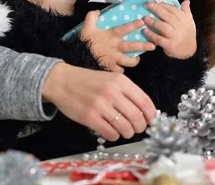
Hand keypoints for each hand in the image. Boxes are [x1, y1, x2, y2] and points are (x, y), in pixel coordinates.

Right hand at [42, 63, 156, 140]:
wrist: (62, 81)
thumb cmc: (89, 81)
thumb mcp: (111, 79)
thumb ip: (128, 92)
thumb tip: (145, 111)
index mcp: (121, 81)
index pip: (144, 102)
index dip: (151, 115)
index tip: (152, 121)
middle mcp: (112, 92)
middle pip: (137, 117)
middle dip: (141, 127)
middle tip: (138, 128)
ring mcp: (100, 106)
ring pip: (125, 127)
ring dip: (128, 133)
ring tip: (125, 131)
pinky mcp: (90, 118)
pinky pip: (110, 133)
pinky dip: (115, 136)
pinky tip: (112, 132)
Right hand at [80, 10, 155, 72]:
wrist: (77, 58)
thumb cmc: (84, 42)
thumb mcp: (86, 28)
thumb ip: (92, 17)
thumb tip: (98, 11)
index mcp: (111, 36)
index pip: (125, 29)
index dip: (135, 25)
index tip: (144, 22)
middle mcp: (115, 47)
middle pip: (132, 47)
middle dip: (144, 46)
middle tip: (153, 45)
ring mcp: (114, 59)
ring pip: (129, 61)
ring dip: (135, 60)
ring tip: (138, 59)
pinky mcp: (110, 68)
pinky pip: (120, 70)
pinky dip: (122, 70)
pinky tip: (123, 68)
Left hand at [142, 0, 196, 58]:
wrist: (189, 51)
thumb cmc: (187, 34)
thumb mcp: (189, 21)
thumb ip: (186, 10)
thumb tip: (186, 0)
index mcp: (185, 19)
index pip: (174, 10)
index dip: (164, 5)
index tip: (155, 2)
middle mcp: (180, 27)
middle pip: (168, 16)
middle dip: (157, 10)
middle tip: (148, 5)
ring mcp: (175, 36)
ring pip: (163, 27)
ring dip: (153, 22)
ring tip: (145, 18)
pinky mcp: (170, 45)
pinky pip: (159, 39)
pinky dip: (151, 34)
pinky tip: (145, 31)